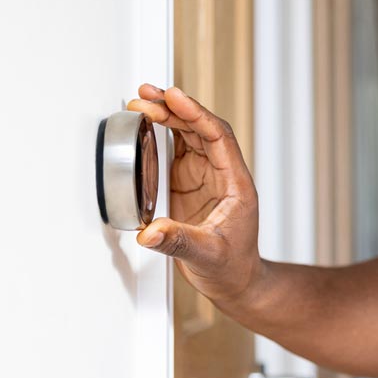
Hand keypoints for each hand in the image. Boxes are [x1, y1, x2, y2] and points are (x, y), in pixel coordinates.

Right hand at [125, 84, 262, 304]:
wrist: (235, 281)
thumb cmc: (232, 268)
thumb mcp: (207, 255)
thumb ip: (178, 241)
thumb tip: (150, 233)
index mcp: (235, 183)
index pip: (218, 136)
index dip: (196, 114)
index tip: (174, 98)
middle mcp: (221, 174)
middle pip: (201, 129)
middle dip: (174, 109)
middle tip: (147, 96)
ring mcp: (205, 177)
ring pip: (189, 135)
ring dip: (167, 116)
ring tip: (142, 101)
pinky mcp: (189, 184)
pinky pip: (176, 151)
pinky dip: (161, 135)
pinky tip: (145, 123)